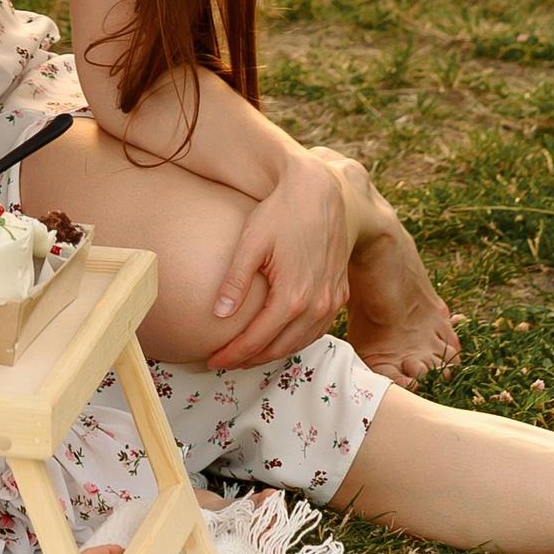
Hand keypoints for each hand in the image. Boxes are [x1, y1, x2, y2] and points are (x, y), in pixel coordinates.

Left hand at [205, 151, 349, 371]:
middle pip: (279, 348)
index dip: (233, 354)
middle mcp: (317, 305)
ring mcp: (332, 301)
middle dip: (250, 359)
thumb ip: (235, 282)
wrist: (319, 192)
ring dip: (273, 353)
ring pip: (300, 343)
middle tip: (225, 361)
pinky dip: (296, 340)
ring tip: (247, 354)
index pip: (257, 340)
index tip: (212, 361)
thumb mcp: (251, 243)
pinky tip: (279, 338)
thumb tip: (218, 315)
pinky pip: (317, 329)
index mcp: (292, 296)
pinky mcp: (340, 293)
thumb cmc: (280, 213)